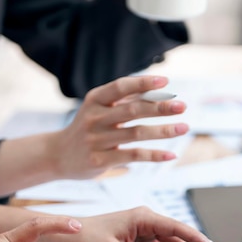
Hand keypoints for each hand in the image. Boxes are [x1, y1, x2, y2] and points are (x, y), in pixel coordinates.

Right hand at [54, 74, 187, 178]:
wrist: (57, 155)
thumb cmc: (87, 128)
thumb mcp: (98, 110)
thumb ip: (124, 101)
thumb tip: (159, 92)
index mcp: (94, 100)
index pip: (120, 87)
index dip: (143, 84)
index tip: (165, 81)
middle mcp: (94, 118)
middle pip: (132, 111)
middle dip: (159, 107)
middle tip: (182, 106)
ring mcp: (96, 140)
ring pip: (136, 134)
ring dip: (162, 131)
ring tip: (184, 128)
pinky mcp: (100, 160)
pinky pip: (132, 156)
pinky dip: (153, 155)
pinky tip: (170, 155)